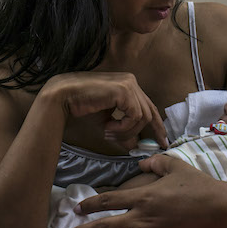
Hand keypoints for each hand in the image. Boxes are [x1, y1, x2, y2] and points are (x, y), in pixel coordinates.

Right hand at [44, 72, 166, 148]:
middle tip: (127, 146)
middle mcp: (131, 81)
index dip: (157, 125)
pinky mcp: (125, 90)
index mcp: (128, 85)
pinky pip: (134, 116)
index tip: (162, 142)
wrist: (64, 96)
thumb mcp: (107, 122)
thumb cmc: (82, 107)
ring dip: (126, 131)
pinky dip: (122, 127)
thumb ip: (123, 131)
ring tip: (108, 134)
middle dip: (140, 133)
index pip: (149, 106)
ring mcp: (129, 84)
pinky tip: (107, 127)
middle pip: (149, 113)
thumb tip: (134, 146)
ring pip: (142, 117)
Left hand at [67, 155, 226, 227]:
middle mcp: (142, 218)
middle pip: (105, 227)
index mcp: (143, 196)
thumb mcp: (175, 166)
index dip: (90, 204)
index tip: (78, 208)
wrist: (219, 211)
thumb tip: (141, 160)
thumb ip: (155, 162)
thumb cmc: (198, 186)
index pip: (108, 201)